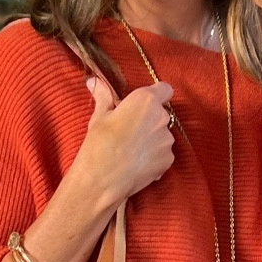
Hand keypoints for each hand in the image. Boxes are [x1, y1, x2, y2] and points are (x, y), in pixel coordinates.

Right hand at [72, 75, 175, 207]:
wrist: (102, 179)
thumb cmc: (99, 144)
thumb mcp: (99, 117)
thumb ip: (103, 96)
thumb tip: (94, 82)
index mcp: (145, 100)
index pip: (164, 89)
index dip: (156, 95)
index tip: (144, 103)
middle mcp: (161, 117)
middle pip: (161, 114)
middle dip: (149, 120)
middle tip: (130, 130)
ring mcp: (167, 140)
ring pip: (162, 135)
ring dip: (152, 140)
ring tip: (132, 150)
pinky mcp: (168, 160)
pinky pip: (163, 154)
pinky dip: (154, 157)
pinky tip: (137, 163)